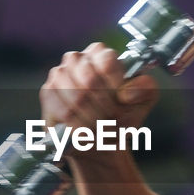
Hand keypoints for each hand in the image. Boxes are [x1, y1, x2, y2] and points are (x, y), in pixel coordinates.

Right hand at [39, 42, 159, 159]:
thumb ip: (145, 89)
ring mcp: (59, 74)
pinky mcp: (48, 93)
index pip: (108, 63)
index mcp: (102, 53)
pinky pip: (63, 110)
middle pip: (90, 82)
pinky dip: (77, 126)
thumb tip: (126, 93)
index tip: (122, 104)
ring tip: (100, 129)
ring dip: (92, 119)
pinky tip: (84, 131)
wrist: (100, 140)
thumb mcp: (143, 101)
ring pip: (76, 97)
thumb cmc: (121, 116)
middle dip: (105, 109)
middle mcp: (77, 58)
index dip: (116, 89)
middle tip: (112, 122)